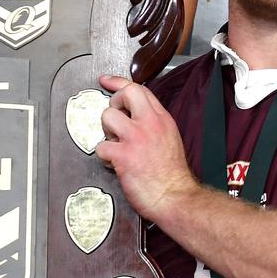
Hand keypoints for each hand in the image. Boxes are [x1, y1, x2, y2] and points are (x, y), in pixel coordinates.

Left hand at [94, 74, 197, 220]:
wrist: (175, 196)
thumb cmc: (172, 174)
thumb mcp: (169, 137)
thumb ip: (153, 123)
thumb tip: (133, 115)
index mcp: (161, 118)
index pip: (139, 89)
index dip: (119, 82)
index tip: (107, 81)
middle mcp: (150, 123)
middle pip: (125, 93)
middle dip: (113, 102)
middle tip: (115, 119)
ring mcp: (136, 138)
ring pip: (107, 116)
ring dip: (106, 131)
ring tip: (115, 143)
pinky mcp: (123, 155)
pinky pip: (101, 145)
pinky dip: (103, 155)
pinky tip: (113, 162)